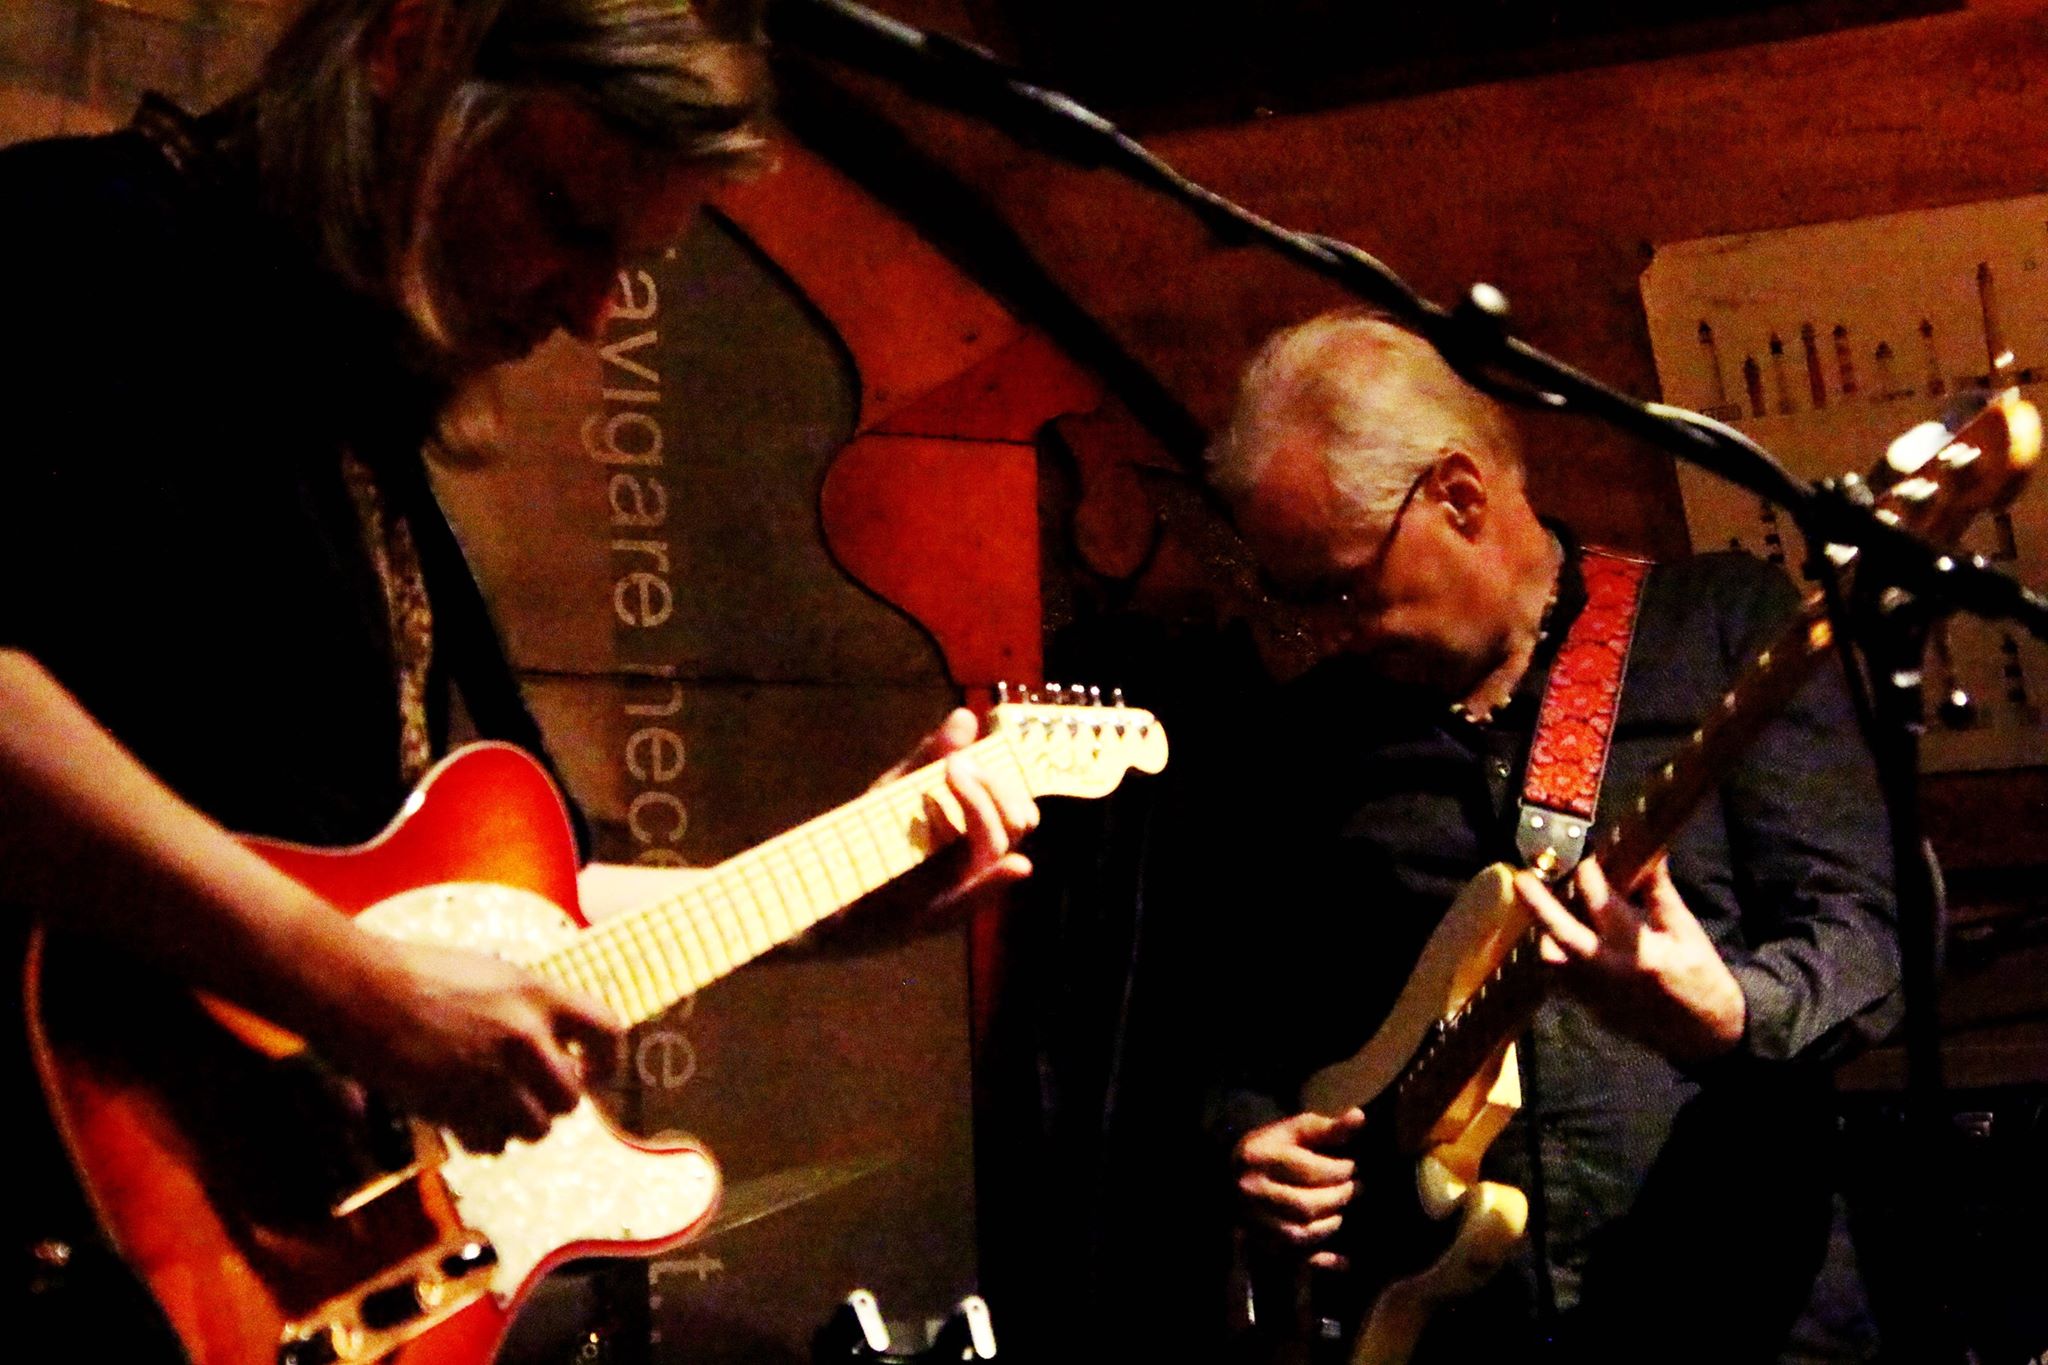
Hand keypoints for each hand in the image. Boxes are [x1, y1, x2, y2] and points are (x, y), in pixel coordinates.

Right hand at [318, 938, 621, 1154]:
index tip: (593, 1072)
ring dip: (520, 1124)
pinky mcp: (455, 1109)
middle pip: (570, 1098)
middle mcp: (524, 1038)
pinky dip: (484, 1138)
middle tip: (531, 1093)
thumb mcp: (494, 975)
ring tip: (493, 1103)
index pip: (607, 1031)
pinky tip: (465, 1116)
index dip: (607, 1059)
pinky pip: (493, 1144)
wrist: (358, 990)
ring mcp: (490, 1077)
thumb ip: (533, 1009)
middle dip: (553, 1100)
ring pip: (536, 1129)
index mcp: (537, 994)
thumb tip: (560, 1044)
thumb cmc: (421, 974)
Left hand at [884, 707, 1038, 911]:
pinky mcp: (930, 916)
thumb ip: (933, 755)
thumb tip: (966, 715)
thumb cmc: (865, 839)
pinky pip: (972, 893)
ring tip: (947, 774)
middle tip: (954, 765)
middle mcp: (973, 868)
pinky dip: (985, 868)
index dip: (1005, 783)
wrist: (819, 887)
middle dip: (993, 786)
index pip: (1019, 813)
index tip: (964, 759)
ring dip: (980, 804)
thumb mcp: (898, 790)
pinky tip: (971, 838)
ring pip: (998, 848)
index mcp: (973, 841)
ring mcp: (956, 894)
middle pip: (1017, 825)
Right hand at [1232, 1108, 1364, 1269]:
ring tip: (1340, 1210)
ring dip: (1330, 1224)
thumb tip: (1359, 1117)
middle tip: (1354, 1189)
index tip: (1352, 1166)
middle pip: (1305, 1205)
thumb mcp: (1293, 1131)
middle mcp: (1252, 1192)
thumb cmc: (1269, 1149)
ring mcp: (1254, 1223)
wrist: (1228, 1174)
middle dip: (1338, 1197)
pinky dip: (1322, 1261)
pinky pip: (1294, 1260)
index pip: (1307, 1169)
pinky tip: (1343, 1260)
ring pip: (1300, 1234)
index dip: (1338, 1170)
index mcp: (1259, 1158)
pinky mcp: (1260, 1245)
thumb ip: (1327, 1128)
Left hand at [1516, 857, 1746, 1064]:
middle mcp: (1611, 972)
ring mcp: (1595, 994)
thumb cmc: (1701, 976)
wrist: (1705, 1034)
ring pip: (1552, 960)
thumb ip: (1660, 892)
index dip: (1590, 872)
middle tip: (1520, 878)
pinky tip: (1560, 939)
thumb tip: (1648, 852)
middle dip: (1538, 903)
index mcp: (1641, 950)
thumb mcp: (1686, 931)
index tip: (1586, 856)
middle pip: (1562, 933)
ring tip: (1549, 909)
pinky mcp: (1589, 1008)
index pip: (1602, 901)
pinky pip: (1557, 979)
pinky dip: (1554, 955)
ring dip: (1545, 931)